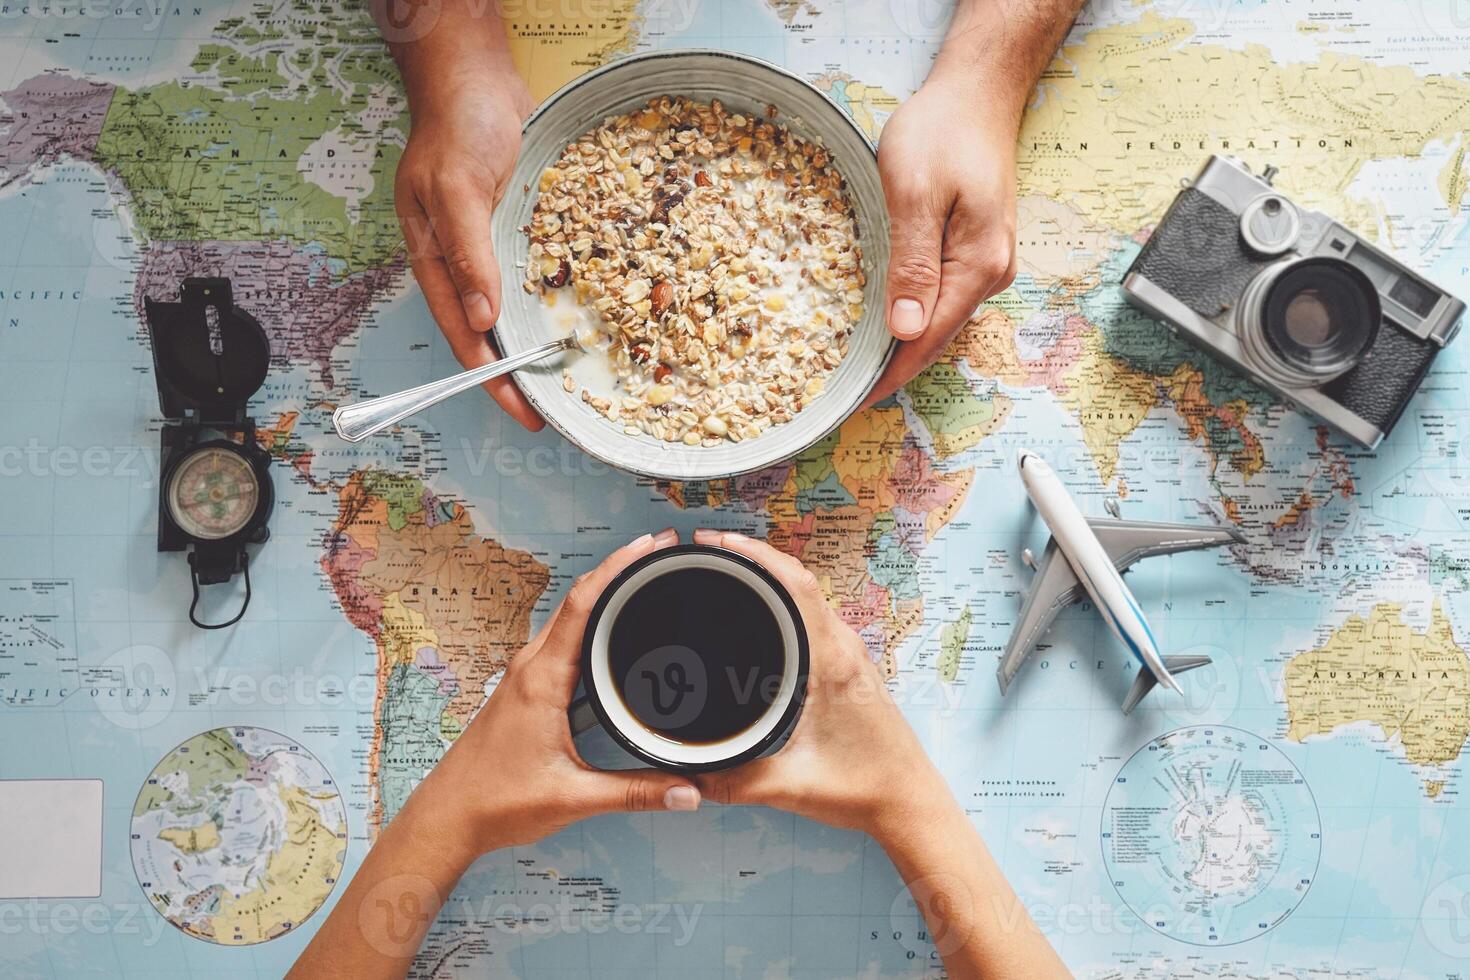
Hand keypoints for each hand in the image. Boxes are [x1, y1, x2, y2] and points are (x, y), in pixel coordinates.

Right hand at [394, 70, 545, 428]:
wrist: (475, 77)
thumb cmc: (456, 125)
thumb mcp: (455, 188)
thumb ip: (466, 251)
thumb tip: (480, 315)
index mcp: (434, 261)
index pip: (464, 336)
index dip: (491, 379)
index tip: (523, 411)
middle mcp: (463, 262)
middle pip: (490, 334)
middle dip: (519, 375)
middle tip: (556, 410)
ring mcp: (492, 246)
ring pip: (515, 310)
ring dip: (538, 343)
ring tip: (572, 379)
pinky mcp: (519, 229)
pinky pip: (537, 275)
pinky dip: (555, 301)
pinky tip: (583, 319)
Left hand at [407, 528, 701, 856]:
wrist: (449, 817)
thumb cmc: (497, 803)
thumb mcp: (575, 797)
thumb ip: (637, 793)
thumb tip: (688, 790)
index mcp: (543, 680)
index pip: (584, 604)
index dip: (619, 567)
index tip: (651, 545)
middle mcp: (531, 668)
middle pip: (578, 599)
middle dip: (619, 569)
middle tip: (659, 553)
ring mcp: (525, 676)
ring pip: (568, 618)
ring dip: (603, 594)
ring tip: (642, 580)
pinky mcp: (524, 689)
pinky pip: (560, 641)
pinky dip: (589, 623)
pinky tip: (610, 633)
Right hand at [689, 529, 954, 839]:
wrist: (908, 803)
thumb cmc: (862, 789)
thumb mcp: (787, 785)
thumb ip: (731, 781)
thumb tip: (685, 774)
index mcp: (831, 661)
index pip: (795, 583)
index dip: (754, 553)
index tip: (717, 541)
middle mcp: (845, 648)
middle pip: (799, 578)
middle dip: (753, 556)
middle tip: (710, 550)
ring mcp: (851, 655)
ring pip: (810, 596)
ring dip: (772, 576)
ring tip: (729, 570)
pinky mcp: (852, 668)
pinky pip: (816, 616)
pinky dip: (787, 600)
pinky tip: (764, 614)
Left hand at [867, 70, 1019, 405]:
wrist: (979, 92)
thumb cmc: (943, 132)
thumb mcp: (915, 194)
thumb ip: (913, 263)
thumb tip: (906, 330)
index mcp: (977, 267)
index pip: (927, 341)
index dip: (887, 376)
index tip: (849, 403)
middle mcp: (989, 275)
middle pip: (934, 339)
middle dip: (890, 369)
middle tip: (839, 394)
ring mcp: (985, 265)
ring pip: (936, 321)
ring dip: (898, 345)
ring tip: (851, 367)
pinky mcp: (974, 252)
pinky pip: (939, 298)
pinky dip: (909, 316)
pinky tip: (880, 322)